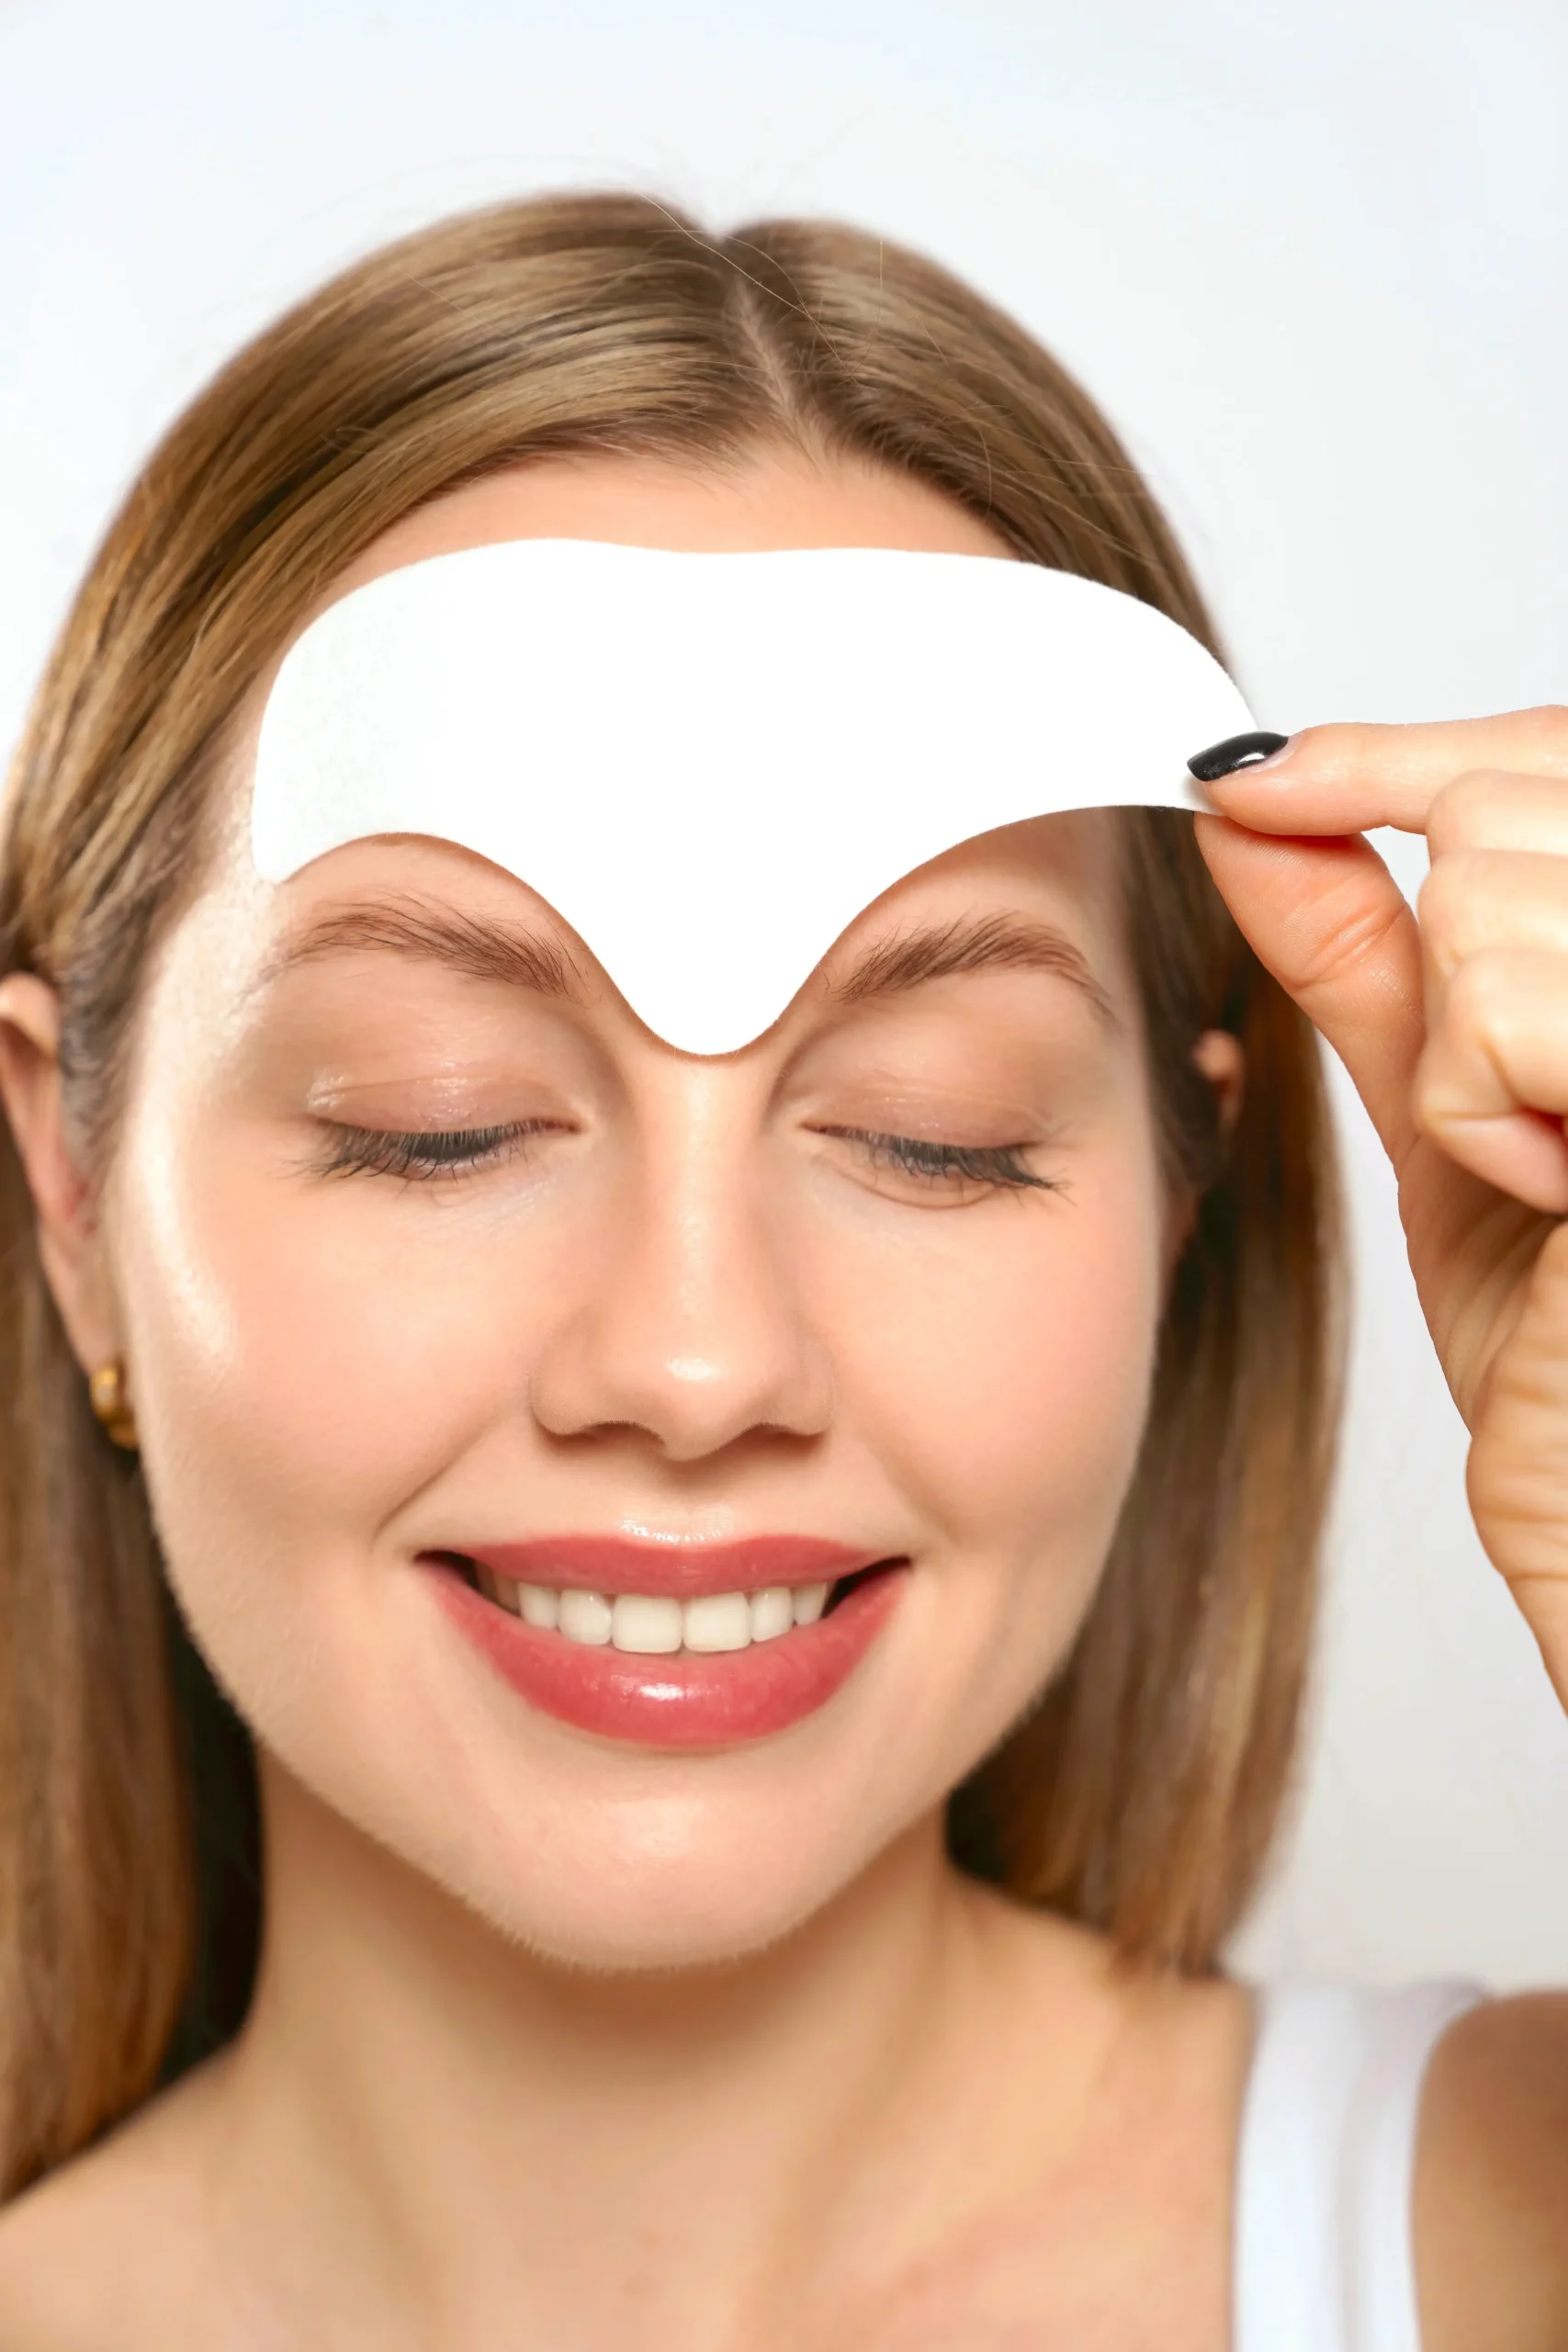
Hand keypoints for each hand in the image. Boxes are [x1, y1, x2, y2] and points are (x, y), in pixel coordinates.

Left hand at [1195, 707, 1567, 1707]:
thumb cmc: (1564, 1346)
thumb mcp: (1453, 1108)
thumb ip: (1366, 955)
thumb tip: (1256, 810)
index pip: (1545, 753)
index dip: (1397, 751)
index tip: (1259, 778)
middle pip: (1509, 804)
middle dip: (1452, 945)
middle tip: (1516, 1104)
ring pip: (1491, 904)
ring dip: (1469, 1056)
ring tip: (1556, 1169)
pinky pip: (1501, 1009)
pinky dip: (1486, 1115)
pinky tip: (1565, 1195)